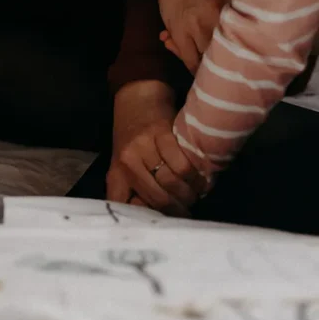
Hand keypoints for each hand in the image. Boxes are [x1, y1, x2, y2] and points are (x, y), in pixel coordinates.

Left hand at [106, 81, 206, 215]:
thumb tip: (148, 219)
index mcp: (117, 173)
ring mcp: (144, 146)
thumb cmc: (131, 136)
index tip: (170, 223)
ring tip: (197, 193)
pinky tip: (201, 177)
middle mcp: (128, 161)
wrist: (136, 97)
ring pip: (173, 182)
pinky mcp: (162, 132)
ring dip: (190, 192)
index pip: (133, 206)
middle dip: (179, 208)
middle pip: (159, 197)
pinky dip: (195, 175)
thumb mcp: (123, 165)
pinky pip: (183, 163)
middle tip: (190, 208)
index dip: (154, 218)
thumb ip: (131, 190)